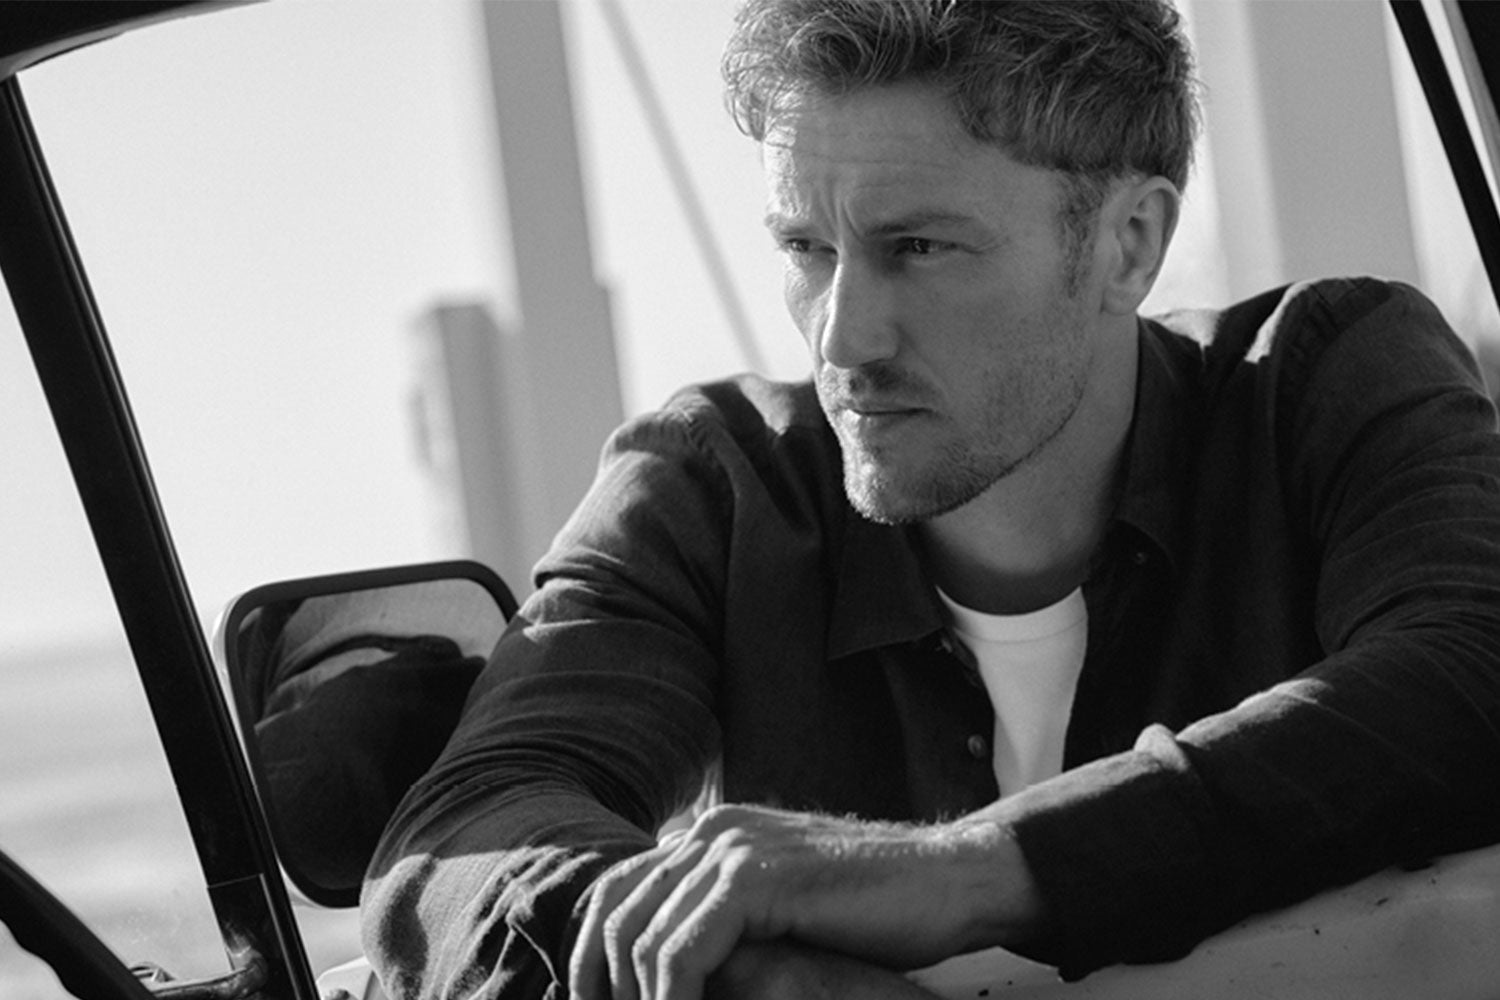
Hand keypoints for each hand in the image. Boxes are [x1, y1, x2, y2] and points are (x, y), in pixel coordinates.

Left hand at [568, 804, 1032, 999]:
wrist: (949, 881)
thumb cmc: (873, 911)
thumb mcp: (781, 908)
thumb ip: (723, 920)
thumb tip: (662, 971)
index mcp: (709, 832)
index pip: (615, 893)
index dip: (594, 963)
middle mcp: (710, 829)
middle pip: (613, 914)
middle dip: (601, 988)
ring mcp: (732, 847)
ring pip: (639, 938)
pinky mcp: (756, 877)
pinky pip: (681, 953)